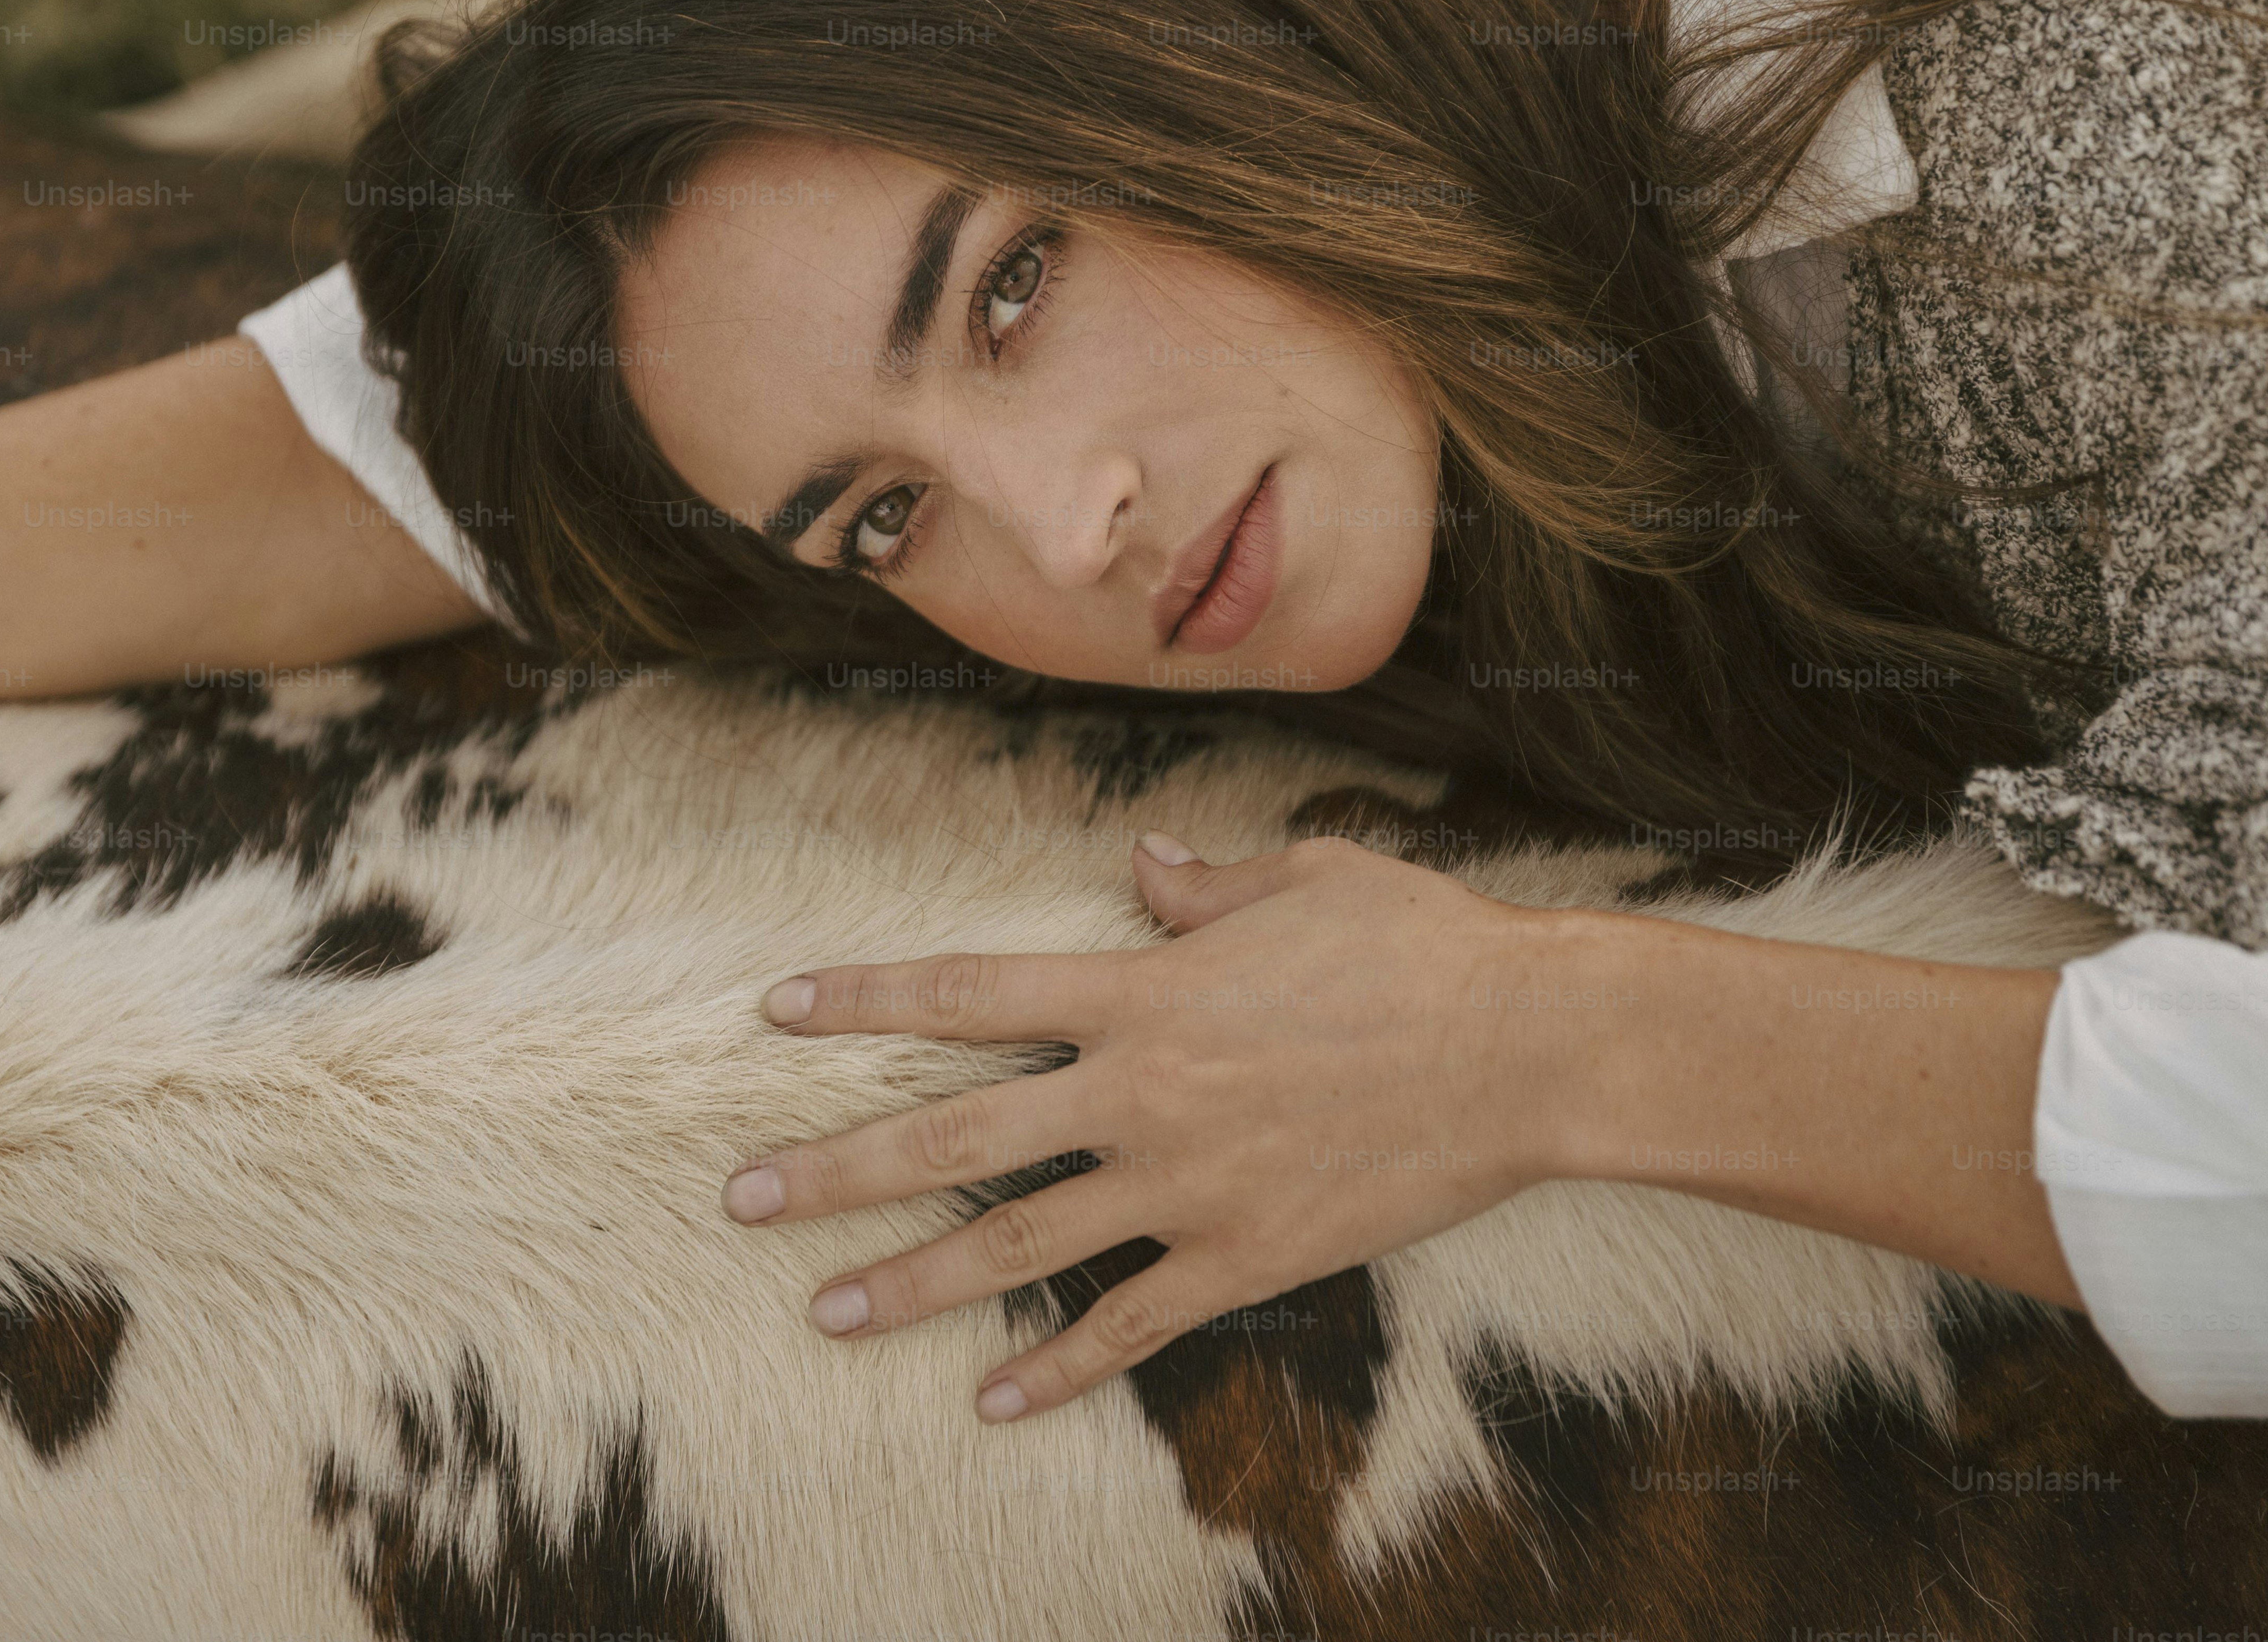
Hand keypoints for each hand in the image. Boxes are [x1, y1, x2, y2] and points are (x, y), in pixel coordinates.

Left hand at [719, 830, 1622, 1422]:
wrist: (1528, 1049)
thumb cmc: (1424, 945)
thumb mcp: (1308, 877)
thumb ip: (1209, 883)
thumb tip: (1146, 868)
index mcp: (1144, 990)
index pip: (968, 992)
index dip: (865, 1000)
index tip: (776, 1011)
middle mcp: (1141, 1090)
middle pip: (953, 1132)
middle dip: (836, 1169)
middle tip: (739, 1200)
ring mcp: (1186, 1183)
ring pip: (1017, 1240)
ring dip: (912, 1282)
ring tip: (825, 1315)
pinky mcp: (1245, 1257)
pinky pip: (1130, 1324)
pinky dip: (1058, 1366)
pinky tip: (995, 1399)